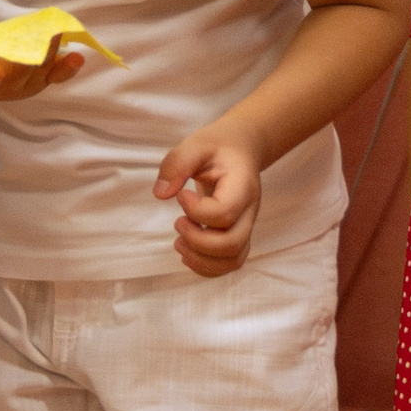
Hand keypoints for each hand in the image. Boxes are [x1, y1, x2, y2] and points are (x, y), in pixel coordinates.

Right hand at [0, 44, 85, 101]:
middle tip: (39, 42)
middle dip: (28, 62)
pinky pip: (50, 76)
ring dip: (49, 60)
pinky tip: (77, 57)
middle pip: (13, 79)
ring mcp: (14, 86)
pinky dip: (64, 69)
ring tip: (59, 38)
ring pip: (35, 76)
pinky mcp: (31, 76)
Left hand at [153, 121, 264, 277]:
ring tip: (179, 242)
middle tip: (177, 222)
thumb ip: (177, 164)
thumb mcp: (195, 145)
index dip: (196, 210)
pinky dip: (206, 266)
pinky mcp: (238, 236)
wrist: (241, 150)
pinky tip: (187, 251)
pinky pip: (229, 263)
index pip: (224, 212)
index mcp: (242, 186)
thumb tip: (160, 194)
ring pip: (233, 260)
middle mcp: (249, 211)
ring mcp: (246, 226)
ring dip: (201, 259)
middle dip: (197, 241)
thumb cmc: (217, 148)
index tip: (181, 195)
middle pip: (232, 244)